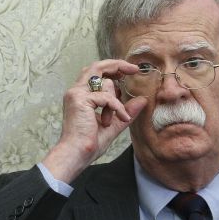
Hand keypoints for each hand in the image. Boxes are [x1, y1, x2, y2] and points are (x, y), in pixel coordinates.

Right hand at [41, 59, 147, 183]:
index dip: (112, 69)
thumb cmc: (89, 144)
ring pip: (104, 81)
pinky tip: (121, 118)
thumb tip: (142, 100)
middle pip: (96, 66)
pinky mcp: (80, 100)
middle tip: (133, 69)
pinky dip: (117, 107)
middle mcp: (76, 92)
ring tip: (118, 118)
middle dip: (116, 65)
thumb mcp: (113, 125)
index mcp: (80, 96)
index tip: (129, 71)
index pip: (95, 73)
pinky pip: (106, 97)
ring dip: (116, 100)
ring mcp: (76, 94)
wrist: (76, 154)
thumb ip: (125, 111)